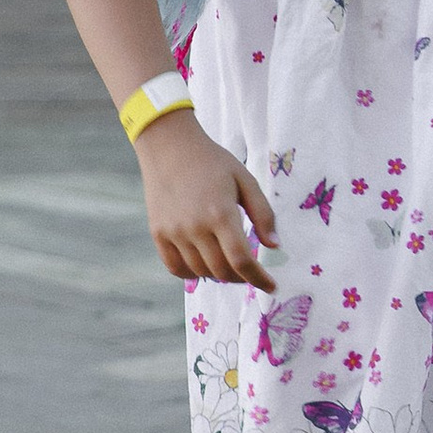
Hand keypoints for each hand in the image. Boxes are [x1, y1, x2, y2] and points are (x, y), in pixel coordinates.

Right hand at [137, 113, 279, 291]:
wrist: (169, 146)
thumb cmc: (213, 161)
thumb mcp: (245, 181)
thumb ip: (263, 214)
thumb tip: (275, 246)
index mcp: (221, 214)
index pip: (242, 261)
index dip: (259, 279)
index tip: (271, 286)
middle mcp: (196, 228)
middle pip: (222, 271)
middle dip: (242, 278)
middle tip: (251, 274)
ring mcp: (174, 232)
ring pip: (201, 272)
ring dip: (219, 275)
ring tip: (229, 267)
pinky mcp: (158, 233)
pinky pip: (176, 268)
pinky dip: (193, 274)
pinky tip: (204, 266)